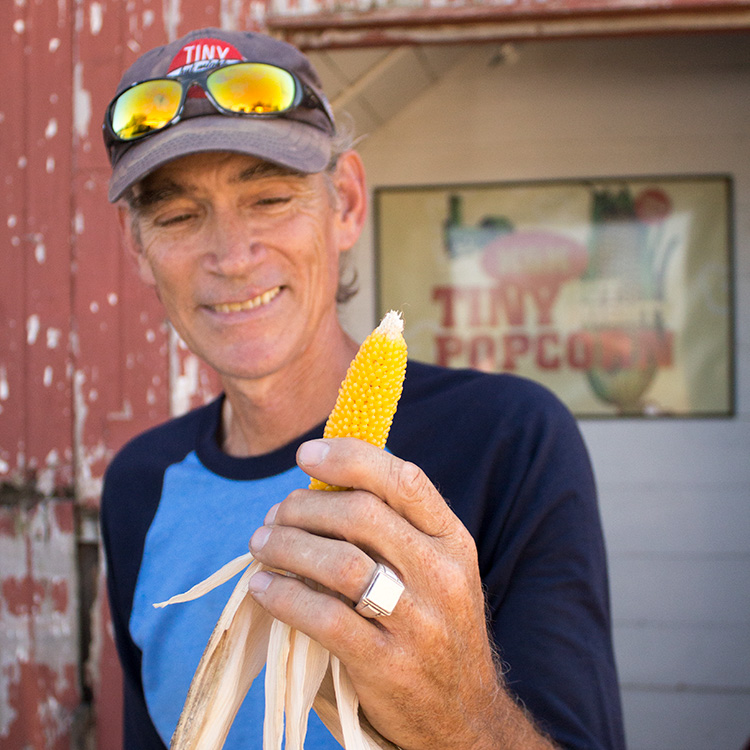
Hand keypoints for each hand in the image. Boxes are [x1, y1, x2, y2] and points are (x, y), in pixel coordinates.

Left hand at [248, 438, 554, 749]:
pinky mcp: (387, 664)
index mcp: (453, 541)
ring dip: (288, 546)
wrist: (466, 715)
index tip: (306, 455)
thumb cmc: (437, 627)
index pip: (404, 480)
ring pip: (339, 563)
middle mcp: (440, 575)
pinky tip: (263, 587)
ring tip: (261, 543)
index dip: (350, 458)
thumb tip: (321, 486)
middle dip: (305, 506)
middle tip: (275, 514)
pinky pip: (323, 618)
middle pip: (362, 515)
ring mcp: (417, 622)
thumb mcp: (437, 570)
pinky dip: (283, 595)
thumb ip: (396, 528)